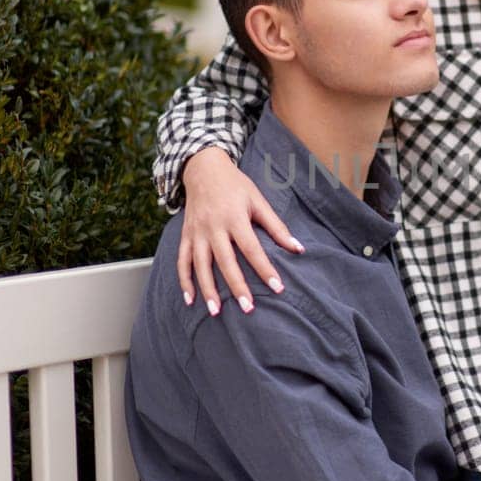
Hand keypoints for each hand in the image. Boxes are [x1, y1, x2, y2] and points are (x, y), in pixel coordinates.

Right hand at [178, 147, 304, 315]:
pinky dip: (184, 281)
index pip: (252, 248)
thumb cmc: (235, 186)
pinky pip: (182, 261)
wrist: (203, 169)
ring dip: (207, 289)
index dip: (265, 269)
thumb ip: (276, 226)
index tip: (278, 288)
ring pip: (200, 265)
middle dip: (236, 286)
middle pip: (225, 261)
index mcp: (234, 217)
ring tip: (215, 312)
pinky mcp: (185, 235)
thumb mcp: (258, 201)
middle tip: (248, 309)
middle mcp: (213, 227)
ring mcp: (196, 232)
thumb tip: (298, 248)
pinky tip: (189, 299)